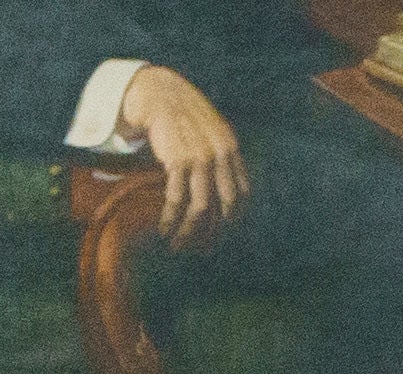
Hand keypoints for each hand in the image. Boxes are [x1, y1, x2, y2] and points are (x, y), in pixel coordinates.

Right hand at [112, 62, 247, 238]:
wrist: (161, 95)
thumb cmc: (183, 115)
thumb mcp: (211, 130)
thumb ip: (220, 154)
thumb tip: (221, 184)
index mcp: (231, 149)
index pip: (241, 193)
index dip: (233, 218)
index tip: (221, 233)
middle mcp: (220, 155)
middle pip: (224, 206)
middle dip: (212, 233)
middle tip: (200, 250)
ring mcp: (200, 159)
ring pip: (200, 209)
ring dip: (188, 233)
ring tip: (177, 246)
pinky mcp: (177, 162)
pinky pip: (176, 201)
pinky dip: (169, 219)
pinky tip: (163, 229)